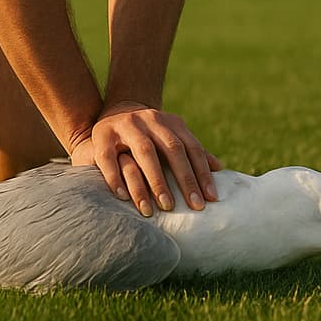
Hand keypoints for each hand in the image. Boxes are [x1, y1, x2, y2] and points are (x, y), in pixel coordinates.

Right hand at [69, 101, 221, 216]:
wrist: (111, 113)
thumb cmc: (146, 134)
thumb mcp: (168, 136)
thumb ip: (190, 150)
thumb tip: (219, 169)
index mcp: (169, 121)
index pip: (191, 147)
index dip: (202, 172)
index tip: (211, 198)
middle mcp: (149, 120)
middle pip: (171, 148)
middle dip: (184, 178)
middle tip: (194, 206)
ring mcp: (125, 125)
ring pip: (144, 152)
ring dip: (155, 180)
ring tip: (163, 207)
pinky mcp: (102, 136)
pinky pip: (108, 158)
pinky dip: (115, 178)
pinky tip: (123, 198)